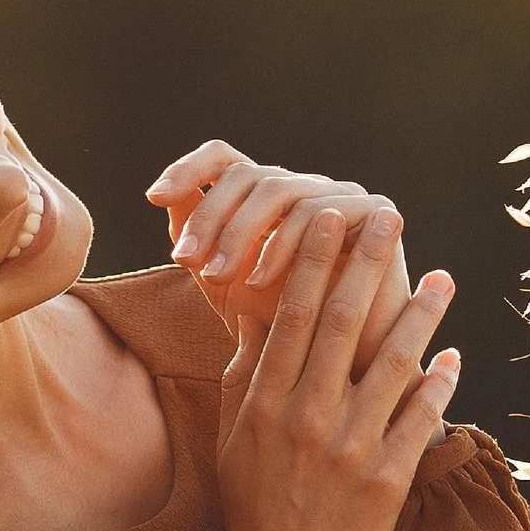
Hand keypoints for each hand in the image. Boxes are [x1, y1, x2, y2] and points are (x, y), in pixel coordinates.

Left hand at [147, 142, 409, 378]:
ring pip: (279, 189)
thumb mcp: (227, 286)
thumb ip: (200, 245)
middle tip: (185, 259)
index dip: (187, 168)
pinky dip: (282, 247)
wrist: (342, 371)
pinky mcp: (375, 214)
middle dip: (209, 216)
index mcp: (266, 199)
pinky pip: (319, 213)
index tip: (154, 198)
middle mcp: (304, 189)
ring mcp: (341, 197)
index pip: (224, 159)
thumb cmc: (283, 330)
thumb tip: (166, 200)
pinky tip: (259, 282)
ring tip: (216, 279)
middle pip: (248, 174)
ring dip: (239, 234)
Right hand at [206, 206, 460, 530]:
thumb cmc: (256, 513)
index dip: (311, 263)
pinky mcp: (387, 481)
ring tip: (441, 278)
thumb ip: (245, 380)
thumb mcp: (233, 443)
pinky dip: (439, 385)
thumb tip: (254, 319)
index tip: (329, 219)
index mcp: (265, 407)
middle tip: (388, 218)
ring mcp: (350, 450)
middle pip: (341, 325)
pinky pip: (420, 419)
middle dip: (366, 265)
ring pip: (391, 365)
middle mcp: (306, 420)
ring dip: (419, 316)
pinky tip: (452, 356)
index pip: (290, 318)